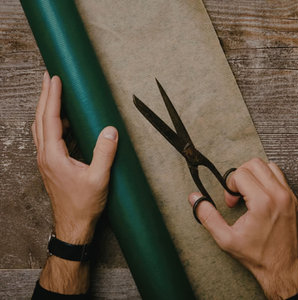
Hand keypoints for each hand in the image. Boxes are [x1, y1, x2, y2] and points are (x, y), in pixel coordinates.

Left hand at [32, 72, 117, 243]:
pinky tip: (64, 121)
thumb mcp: (99, 178)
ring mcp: (47, 161)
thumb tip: (110, 130)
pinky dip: (52, 123)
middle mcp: (45, 156)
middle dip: (44, 96)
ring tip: (54, 93)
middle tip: (48, 78)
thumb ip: (105, 152)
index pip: (51, 119)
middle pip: (40, 119)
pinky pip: (48, 138)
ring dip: (46, 108)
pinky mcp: (52, 165)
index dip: (52, 97)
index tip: (55, 79)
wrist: (73, 226)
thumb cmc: (84, 205)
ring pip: (41, 128)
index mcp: (54, 156)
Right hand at [188, 158, 297, 299]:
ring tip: (249, 192)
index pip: (241, 173)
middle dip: (241, 175)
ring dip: (255, 175)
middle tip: (238, 194)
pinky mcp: (294, 199)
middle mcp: (278, 195)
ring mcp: (289, 196)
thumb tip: (195, 198)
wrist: (282, 268)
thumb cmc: (257, 255)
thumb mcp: (226, 239)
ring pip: (269, 166)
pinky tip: (260, 195)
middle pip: (255, 163)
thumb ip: (207, 216)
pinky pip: (280, 176)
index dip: (230, 186)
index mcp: (262, 202)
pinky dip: (267, 179)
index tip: (231, 202)